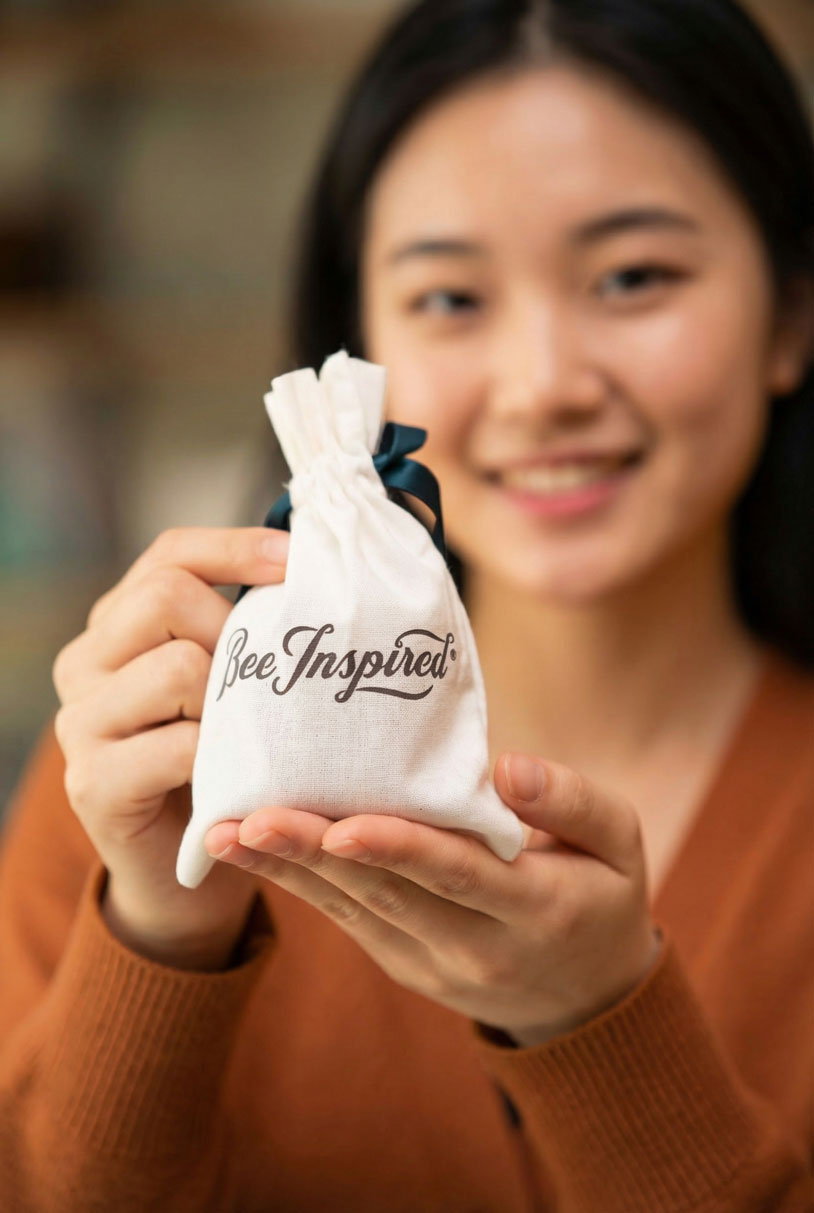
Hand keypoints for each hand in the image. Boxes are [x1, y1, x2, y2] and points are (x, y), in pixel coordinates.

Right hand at [52, 525, 289, 969]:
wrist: (185, 866)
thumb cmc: (221, 760)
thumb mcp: (230, 682)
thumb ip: (247, 628)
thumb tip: (317, 567)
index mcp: (117, 624)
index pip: (171, 554)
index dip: (239, 549)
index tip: (302, 563)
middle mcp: (85, 663)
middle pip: (167, 596)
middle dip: (237, 629)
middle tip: (275, 677)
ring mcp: (80, 723)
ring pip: (177, 665)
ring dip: (235, 701)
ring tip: (255, 734)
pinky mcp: (93, 783)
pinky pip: (178, 745)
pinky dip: (223, 758)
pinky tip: (241, 776)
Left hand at [203, 751, 661, 1043]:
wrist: (586, 997)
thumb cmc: (603, 895)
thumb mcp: (621, 842)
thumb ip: (571, 802)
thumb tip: (506, 769)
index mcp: (534, 909)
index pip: (457, 875)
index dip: (398, 849)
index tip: (340, 826)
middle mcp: (474, 946)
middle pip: (385, 895)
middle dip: (311, 856)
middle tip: (244, 820)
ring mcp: (430, 962)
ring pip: (351, 911)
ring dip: (285, 872)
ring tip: (222, 834)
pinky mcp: (401, 962)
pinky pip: (346, 919)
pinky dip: (297, 884)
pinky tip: (250, 851)